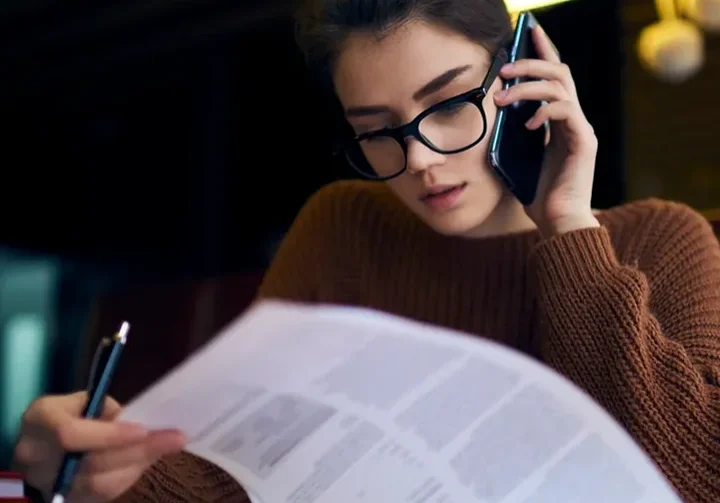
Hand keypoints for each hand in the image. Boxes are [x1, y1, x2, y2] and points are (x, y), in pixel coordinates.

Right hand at [12, 391, 184, 502]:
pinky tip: (148, 460)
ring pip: (99, 485)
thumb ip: (105, 410)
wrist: (39, 449)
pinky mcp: (67, 499)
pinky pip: (102, 495)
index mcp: (40, 419)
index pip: (70, 434)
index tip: (144, 430)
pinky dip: (130, 476)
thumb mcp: (81, 400)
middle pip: (91, 463)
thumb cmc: (67, 414)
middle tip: (176, 438)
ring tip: (167, 446)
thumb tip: (136, 423)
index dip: (109, 435)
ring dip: (139, 464)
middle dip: (138, 451)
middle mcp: (37, 456)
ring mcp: (48, 483)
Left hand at [494, 24, 599, 236]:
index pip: (554, 78)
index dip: (544, 51)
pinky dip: (544, 111)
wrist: (557, 224)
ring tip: (502, 97)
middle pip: (560, 73)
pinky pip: (566, 112)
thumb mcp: (517, 159)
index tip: (528, 31)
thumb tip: (493, 114)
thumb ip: (511, 136)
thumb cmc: (538, 196)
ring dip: (529, 86)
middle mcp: (574, 121)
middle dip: (532, 62)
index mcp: (560, 122)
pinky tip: (525, 125)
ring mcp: (581, 129)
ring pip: (561, 87)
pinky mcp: (584, 142)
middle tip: (504, 67)